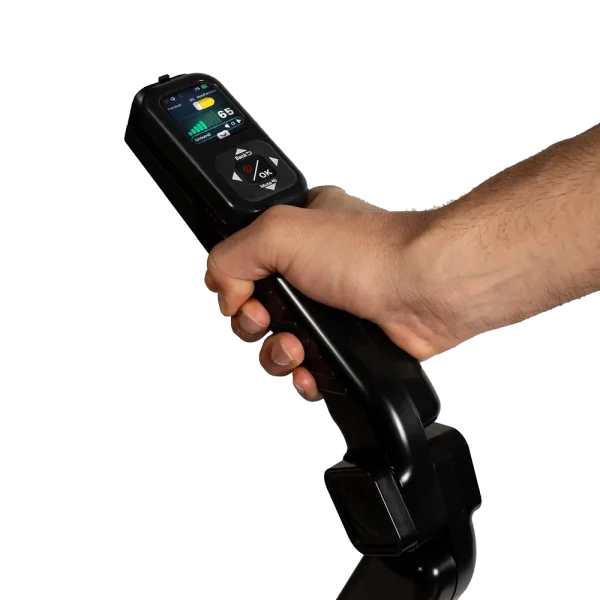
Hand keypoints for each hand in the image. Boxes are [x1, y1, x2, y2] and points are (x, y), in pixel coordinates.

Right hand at [204, 186, 455, 400]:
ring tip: (297, 348)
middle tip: (269, 320)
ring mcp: (330, 306)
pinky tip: (311, 370)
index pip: (243, 262)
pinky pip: (309, 365)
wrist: (428, 289)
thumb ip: (233, 254)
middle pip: (257, 308)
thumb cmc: (373, 253)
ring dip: (278, 353)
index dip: (235, 286)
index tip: (243, 297)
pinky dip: (304, 373)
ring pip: (280, 341)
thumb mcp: (282, 231)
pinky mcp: (347, 339)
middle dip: (254, 324)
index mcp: (295, 232)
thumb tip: (223, 290)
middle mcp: (311, 268)